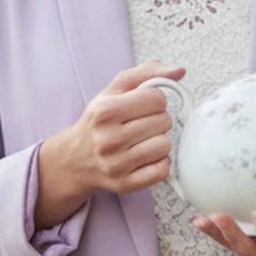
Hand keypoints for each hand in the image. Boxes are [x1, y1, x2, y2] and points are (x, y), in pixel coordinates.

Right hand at [34, 61, 181, 226]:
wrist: (75, 159)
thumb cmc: (99, 121)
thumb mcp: (114, 91)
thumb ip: (147, 73)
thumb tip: (179, 71)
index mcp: (105, 111)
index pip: (157, 98)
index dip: (155, 100)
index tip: (144, 106)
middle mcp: (108, 139)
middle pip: (164, 121)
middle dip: (158, 120)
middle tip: (141, 124)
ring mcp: (117, 165)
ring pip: (165, 145)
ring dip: (159, 141)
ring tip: (143, 140)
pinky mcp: (126, 184)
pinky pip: (162, 170)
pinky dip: (159, 162)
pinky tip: (146, 157)